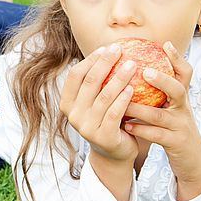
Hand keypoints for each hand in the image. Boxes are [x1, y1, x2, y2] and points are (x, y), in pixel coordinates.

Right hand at [59, 43, 137, 164]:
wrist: (114, 153)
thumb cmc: (107, 120)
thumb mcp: (96, 102)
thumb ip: (97, 83)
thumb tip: (111, 48)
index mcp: (67, 103)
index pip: (75, 75)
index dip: (90, 60)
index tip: (107, 48)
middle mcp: (73, 115)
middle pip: (89, 82)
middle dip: (105, 63)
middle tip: (119, 49)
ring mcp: (86, 127)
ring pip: (103, 96)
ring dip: (118, 78)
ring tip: (132, 64)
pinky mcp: (102, 137)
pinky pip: (114, 113)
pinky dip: (123, 99)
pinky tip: (132, 88)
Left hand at [122, 40, 200, 198]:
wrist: (192, 160)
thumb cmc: (173, 130)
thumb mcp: (171, 109)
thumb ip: (159, 93)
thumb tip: (136, 70)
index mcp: (181, 98)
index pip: (185, 74)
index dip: (178, 58)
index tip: (166, 44)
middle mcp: (183, 108)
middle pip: (177, 89)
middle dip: (162, 80)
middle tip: (145, 72)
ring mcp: (181, 126)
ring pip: (161, 115)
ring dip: (140, 108)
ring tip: (123, 103)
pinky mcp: (176, 143)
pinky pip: (157, 135)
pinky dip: (141, 130)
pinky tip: (126, 126)